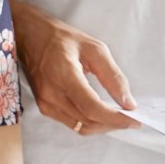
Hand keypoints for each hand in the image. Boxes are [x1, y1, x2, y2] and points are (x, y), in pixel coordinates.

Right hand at [10, 0, 139, 134]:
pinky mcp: (44, 107)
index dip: (115, 118)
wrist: (29, 36)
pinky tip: (100, 112)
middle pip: (88, 121)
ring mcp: (46, 103)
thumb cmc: (61, 39)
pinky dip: (89, 122)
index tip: (134, 120)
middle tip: (131, 117)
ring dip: (102, 125)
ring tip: (117, 115)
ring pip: (80, 127)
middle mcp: (52, 93)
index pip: (92, 107)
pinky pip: (72, 123)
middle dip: (113, 123)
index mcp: (65, 75)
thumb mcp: (95, 49)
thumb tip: (128, 102)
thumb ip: (113, 76)